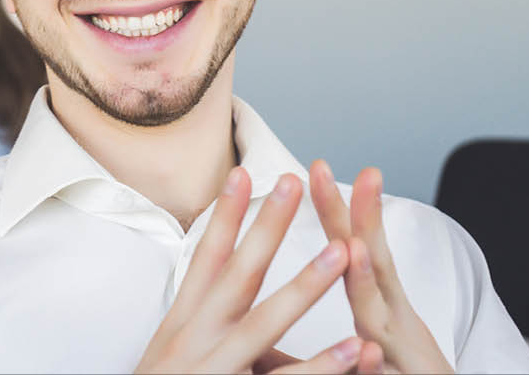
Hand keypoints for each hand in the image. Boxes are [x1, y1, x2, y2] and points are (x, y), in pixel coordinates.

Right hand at [135, 168, 378, 373]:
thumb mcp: (170, 350)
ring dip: (306, 284)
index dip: (225, 216)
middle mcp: (195, 341)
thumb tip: (219, 281)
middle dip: (266, 227)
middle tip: (291, 182)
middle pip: (236, 275)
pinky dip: (324, 366)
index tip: (242, 173)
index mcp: (182, 324)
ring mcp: (216, 369)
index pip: (205, 259)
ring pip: (265, 322)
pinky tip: (357, 348)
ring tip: (341, 250)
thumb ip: (198, 319)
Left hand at [308, 161, 452, 373]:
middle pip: (370, 262)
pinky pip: (381, 374)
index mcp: (375, 305)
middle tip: (333, 171)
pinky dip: (371, 363)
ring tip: (352, 246)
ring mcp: (397, 351)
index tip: (315, 167)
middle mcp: (388, 321)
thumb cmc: (400, 372)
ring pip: (376, 313)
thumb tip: (307, 285)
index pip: (351, 247)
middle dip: (354, 217)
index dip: (335, 209)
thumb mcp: (373, 336)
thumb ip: (348, 303)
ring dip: (364, 279)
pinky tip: (367, 350)